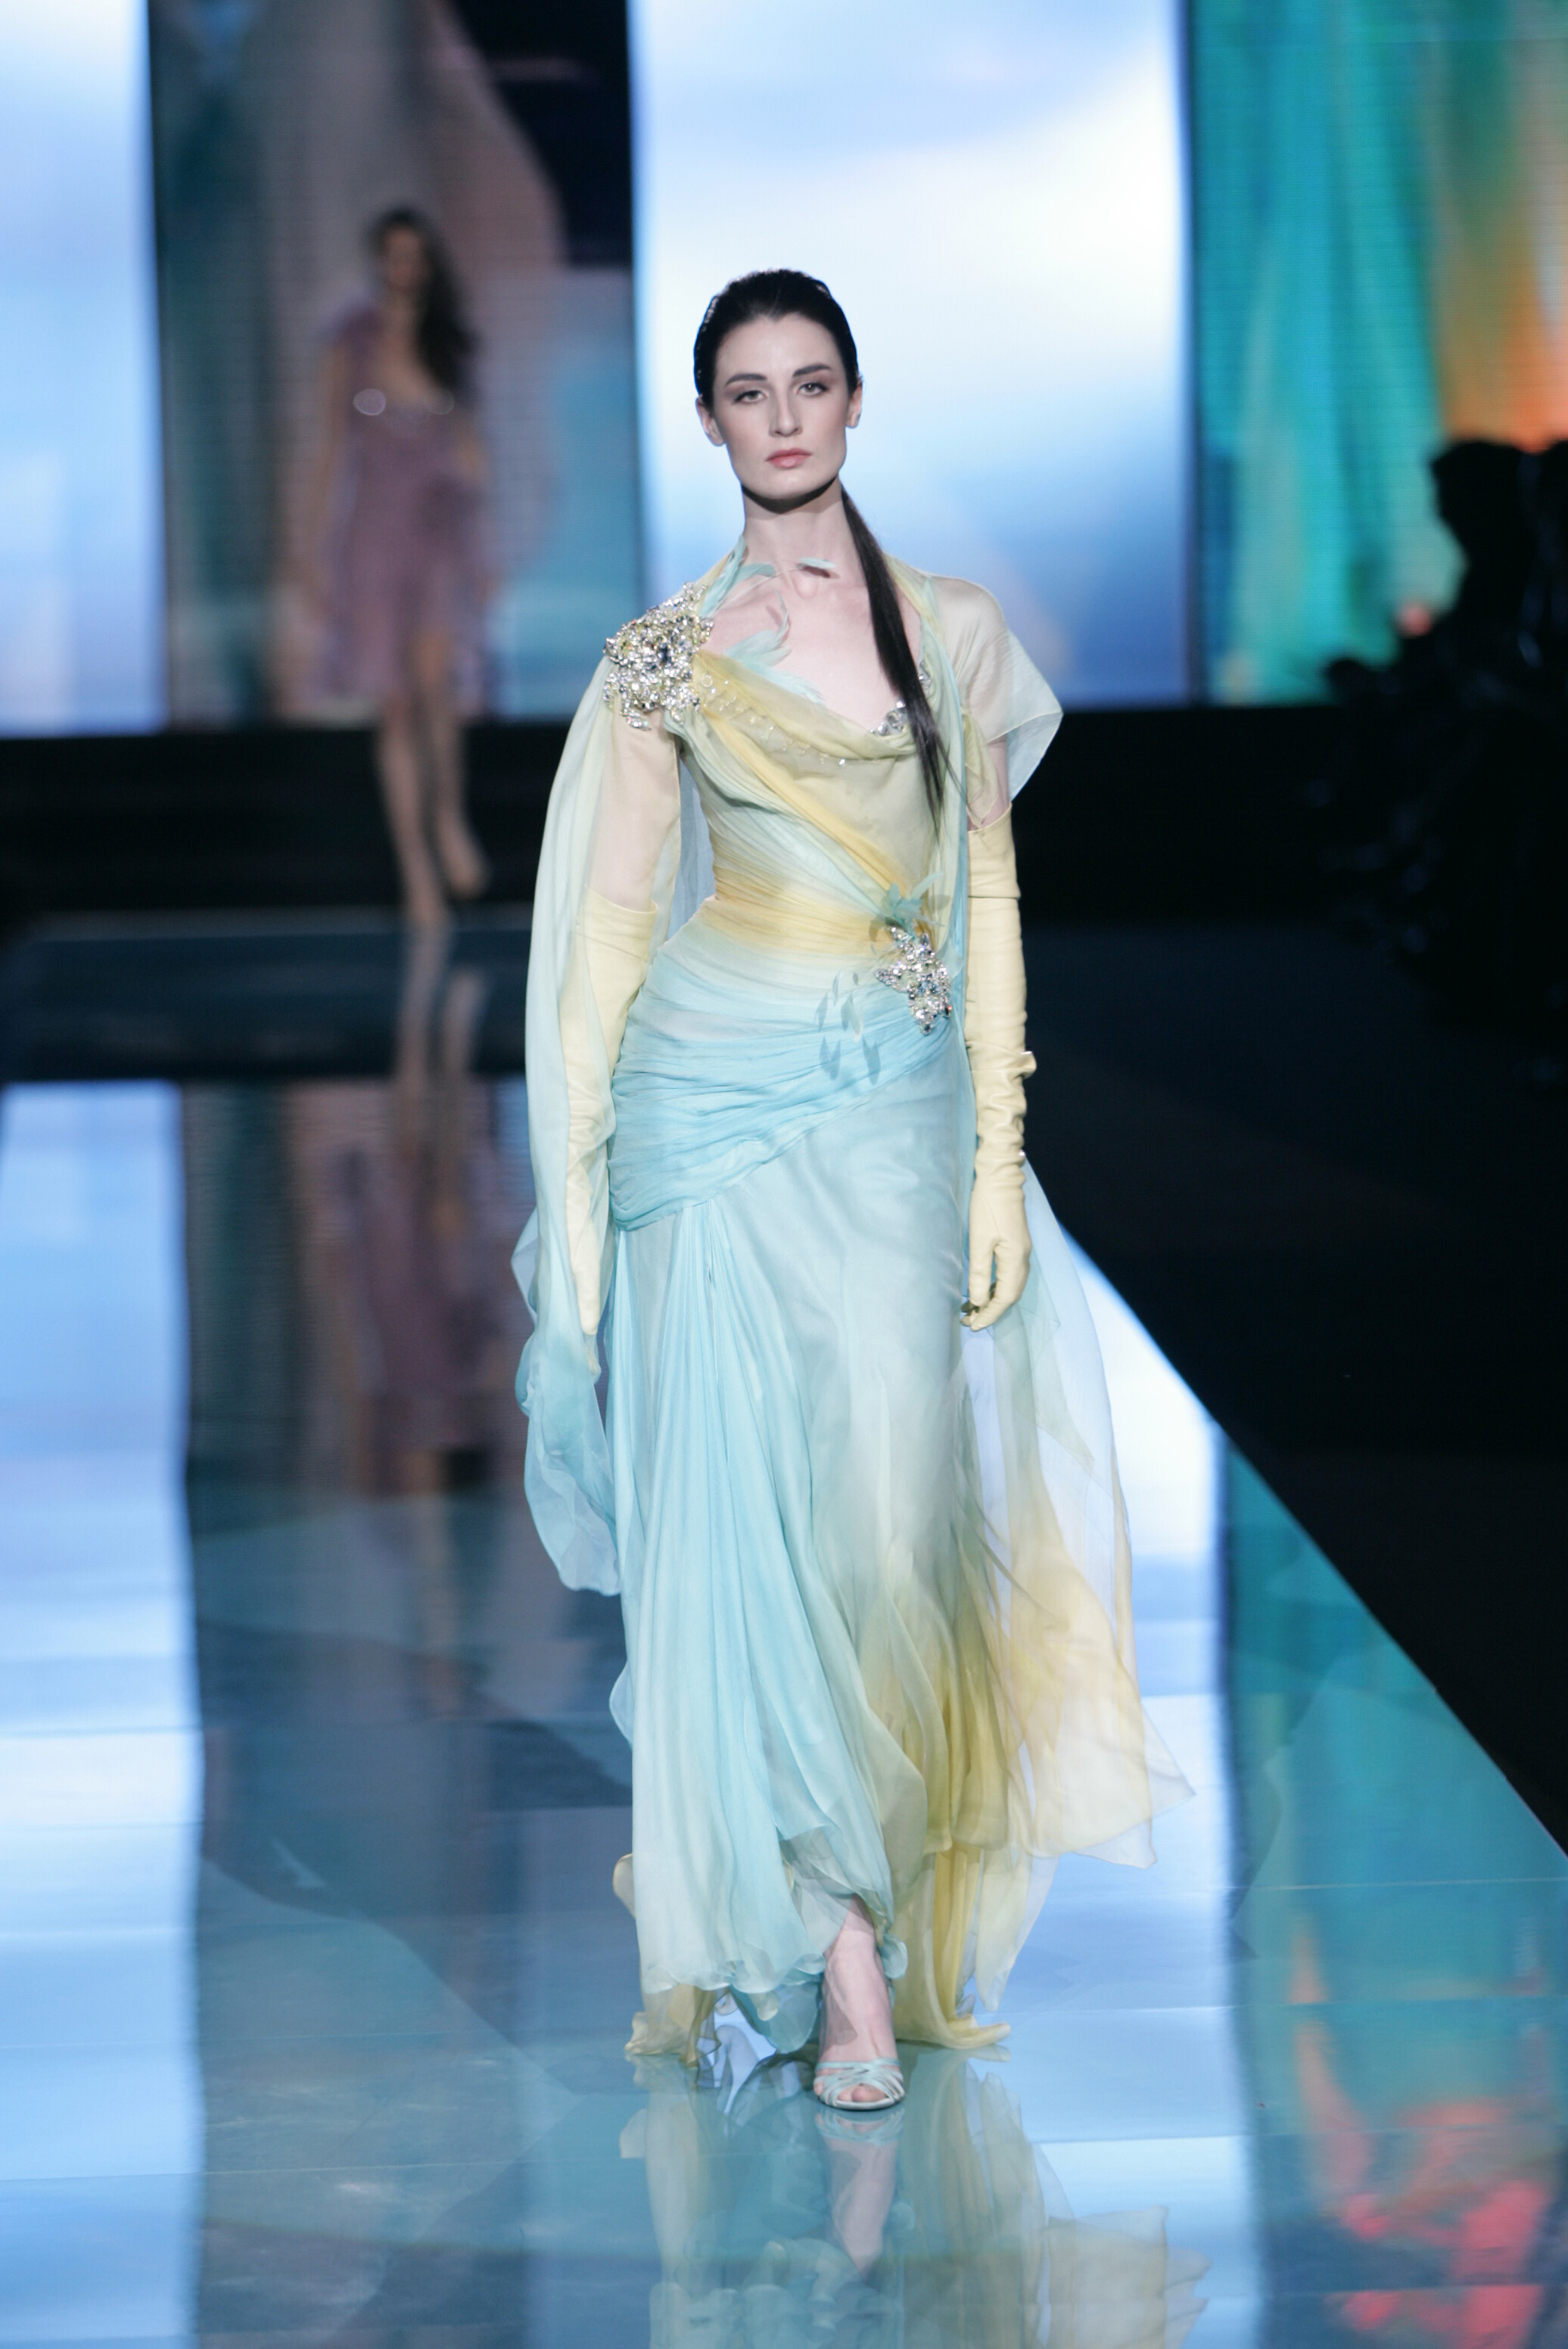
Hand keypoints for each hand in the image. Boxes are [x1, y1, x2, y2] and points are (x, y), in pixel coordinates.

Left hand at [963, 1167, 1029, 1329]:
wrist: (1000, 1178)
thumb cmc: (986, 1207)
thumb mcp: (978, 1242)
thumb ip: (978, 1273)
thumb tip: (977, 1301)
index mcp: (1015, 1259)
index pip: (1004, 1298)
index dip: (989, 1314)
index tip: (972, 1326)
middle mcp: (1023, 1258)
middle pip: (1011, 1295)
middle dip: (991, 1311)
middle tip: (969, 1321)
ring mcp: (1022, 1251)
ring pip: (1011, 1286)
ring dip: (993, 1300)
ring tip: (972, 1309)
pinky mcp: (1016, 1244)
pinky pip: (1009, 1275)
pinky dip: (997, 1287)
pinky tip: (983, 1289)